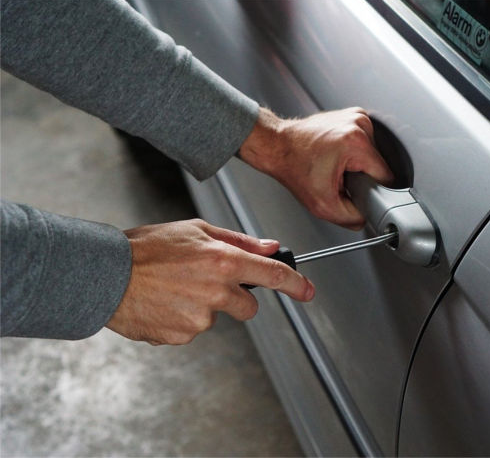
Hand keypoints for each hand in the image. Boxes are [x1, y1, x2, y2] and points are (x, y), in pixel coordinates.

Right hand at [106, 219, 314, 344]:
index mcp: (223, 261)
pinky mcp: (182, 336)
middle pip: (248, 307)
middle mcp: (216, 291)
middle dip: (236, 298)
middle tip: (205, 282)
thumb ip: (238, 241)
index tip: (308, 291)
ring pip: (216, 317)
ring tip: (173, 289)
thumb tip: (270, 247)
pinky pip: (192, 330)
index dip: (296, 285)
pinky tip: (163, 303)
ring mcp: (200, 318)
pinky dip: (182, 319)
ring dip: (202, 306)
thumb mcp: (195, 230)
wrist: (104, 275)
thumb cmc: (146, 248)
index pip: (273, 276)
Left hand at [239, 107, 393, 229]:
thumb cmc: (294, 167)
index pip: (386, 176)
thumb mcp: (323, 205)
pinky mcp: (353, 115)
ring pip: (373, 154)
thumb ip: (352, 218)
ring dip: (358, 164)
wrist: (277, 146)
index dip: (373, 190)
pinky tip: (337, 155)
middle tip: (339, 178)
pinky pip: (365, 143)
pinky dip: (354, 153)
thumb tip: (368, 217)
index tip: (356, 191)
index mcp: (356, 143)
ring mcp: (356, 116)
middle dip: (362, 176)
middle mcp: (359, 124)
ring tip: (336, 165)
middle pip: (379, 165)